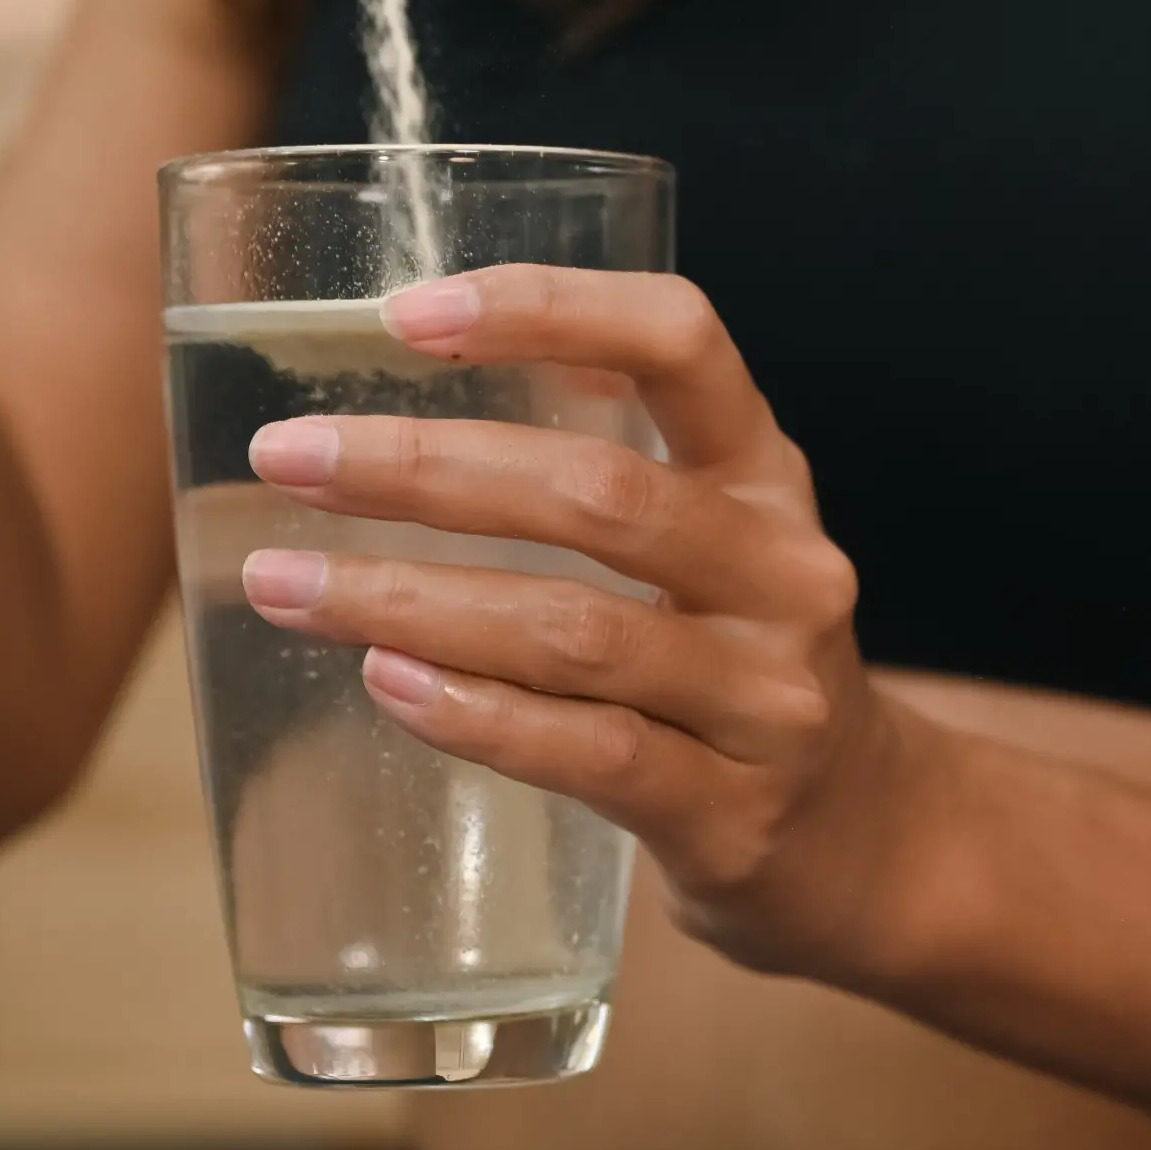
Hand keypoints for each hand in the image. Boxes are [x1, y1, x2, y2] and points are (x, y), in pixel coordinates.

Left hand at [235, 265, 956, 981]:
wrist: (862, 842)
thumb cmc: (735, 660)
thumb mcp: (713, 532)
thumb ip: (608, 446)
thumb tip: (432, 346)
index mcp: (765, 472)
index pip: (679, 342)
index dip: (550, 306)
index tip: (406, 314)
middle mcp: (782, 570)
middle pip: (599, 493)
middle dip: (425, 468)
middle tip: (288, 457)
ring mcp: (765, 698)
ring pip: (576, 630)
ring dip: (411, 600)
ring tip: (288, 585)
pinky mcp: (730, 814)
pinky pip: (590, 753)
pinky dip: (476, 715)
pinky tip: (387, 682)